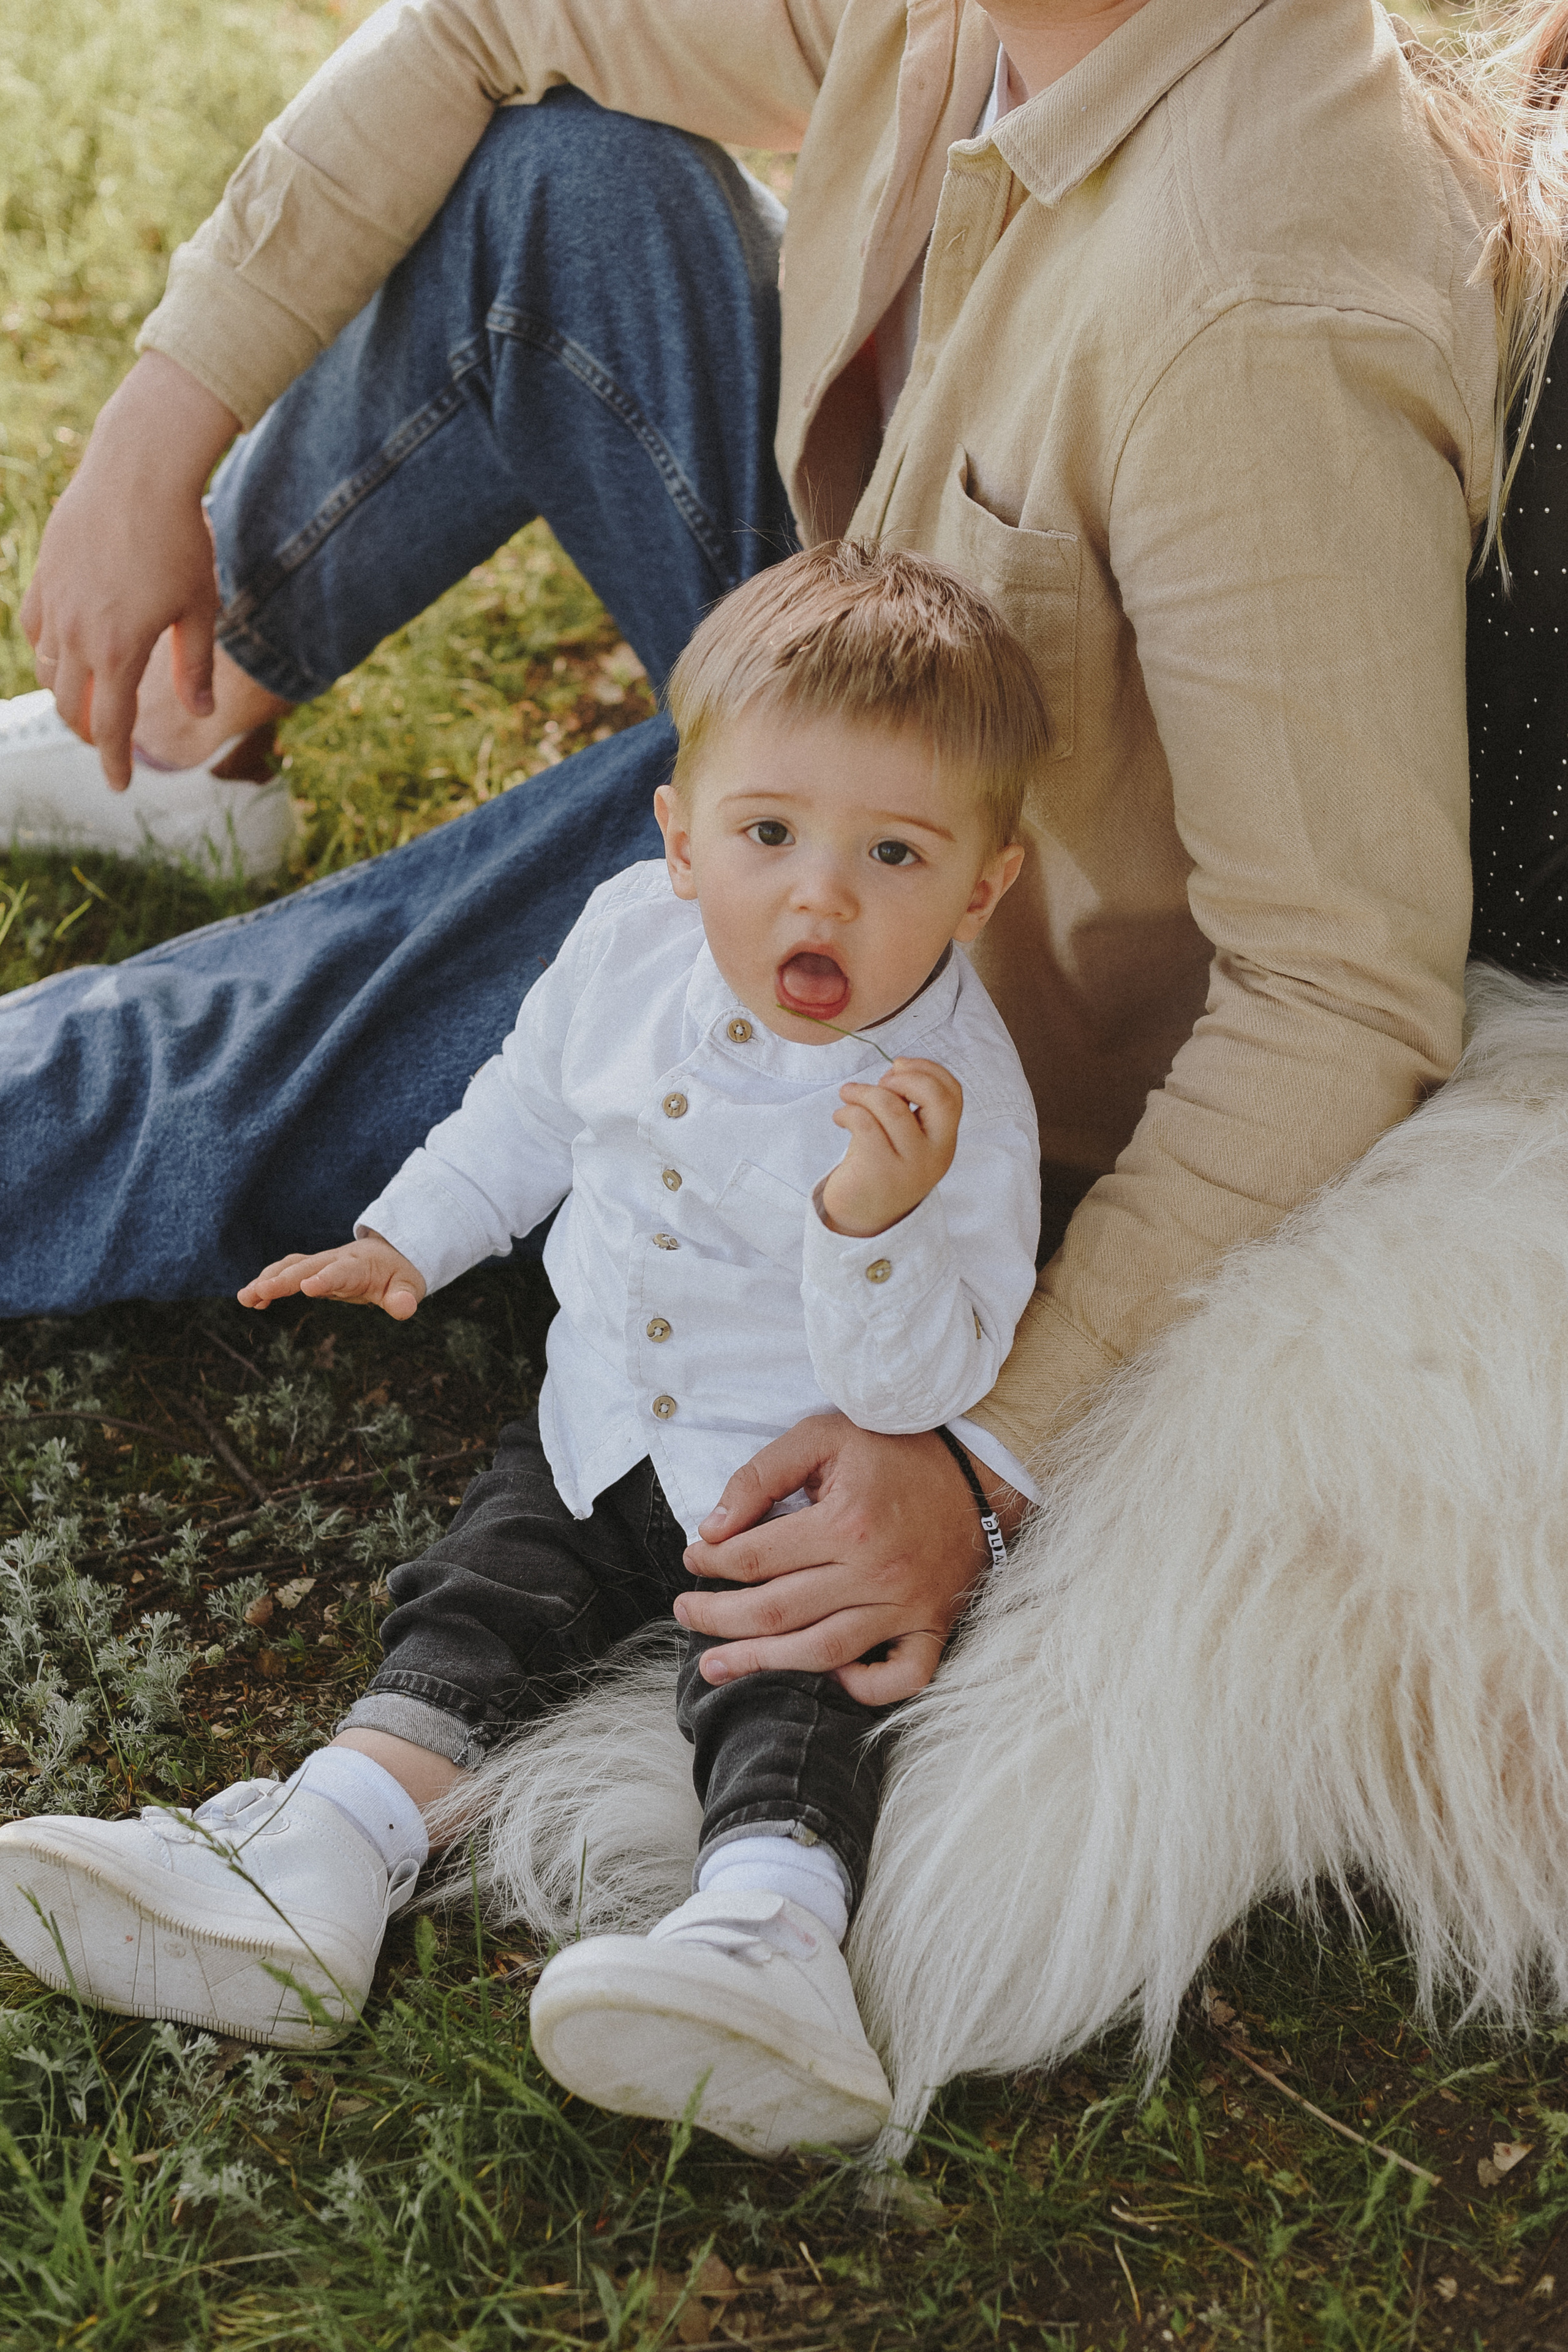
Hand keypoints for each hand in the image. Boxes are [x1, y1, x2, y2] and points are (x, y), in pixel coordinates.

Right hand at [21, 352, 239, 788]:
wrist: (140, 470)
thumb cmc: (181, 538)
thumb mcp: (200, 609)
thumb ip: (195, 666)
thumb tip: (202, 713)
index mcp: (120, 650)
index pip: (112, 725)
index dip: (115, 762)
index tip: (120, 785)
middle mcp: (78, 634)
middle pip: (73, 705)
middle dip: (90, 733)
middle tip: (109, 744)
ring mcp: (56, 603)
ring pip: (48, 669)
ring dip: (68, 694)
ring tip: (90, 701)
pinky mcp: (45, 575)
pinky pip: (35, 628)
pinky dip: (47, 651)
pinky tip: (63, 654)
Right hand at [237, 1233, 426, 1319]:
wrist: (391, 1253)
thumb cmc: (399, 1273)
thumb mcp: (409, 1286)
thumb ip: (404, 1298)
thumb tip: (404, 1308)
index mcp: (359, 1265)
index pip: (340, 1272)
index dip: (325, 1279)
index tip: (307, 1288)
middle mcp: (335, 1260)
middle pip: (306, 1267)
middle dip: (282, 1280)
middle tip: (257, 1293)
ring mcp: (321, 1264)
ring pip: (290, 1267)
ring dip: (267, 1280)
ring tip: (245, 1298)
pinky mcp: (312, 1270)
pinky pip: (286, 1273)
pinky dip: (268, 1283)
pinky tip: (251, 1300)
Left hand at [674, 1412, 1025, 1702]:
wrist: (978, 1470)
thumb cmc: (894, 1450)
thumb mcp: (823, 1437)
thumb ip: (762, 1475)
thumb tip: (712, 1527)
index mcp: (845, 1523)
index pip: (755, 1557)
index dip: (711, 1562)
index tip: (692, 1558)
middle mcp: (874, 1573)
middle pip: (776, 1612)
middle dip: (717, 1618)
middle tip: (684, 1613)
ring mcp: (906, 1606)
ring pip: (822, 1652)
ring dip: (762, 1662)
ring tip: (716, 1665)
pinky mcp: (932, 1626)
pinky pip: (899, 1677)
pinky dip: (863, 1687)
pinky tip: (827, 1676)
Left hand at [820, 1057, 961, 1236]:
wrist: (861, 1217)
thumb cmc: (880, 1165)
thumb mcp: (904, 1137)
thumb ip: (909, 1106)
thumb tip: (897, 1067)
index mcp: (944, 1141)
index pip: (953, 1094)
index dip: (928, 1069)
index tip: (899, 1065)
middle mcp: (934, 1155)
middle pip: (935, 1097)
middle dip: (905, 1077)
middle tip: (880, 1081)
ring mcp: (909, 1166)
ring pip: (891, 1106)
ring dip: (863, 1091)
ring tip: (848, 1094)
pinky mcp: (879, 1172)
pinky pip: (864, 1123)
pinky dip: (847, 1111)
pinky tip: (839, 1117)